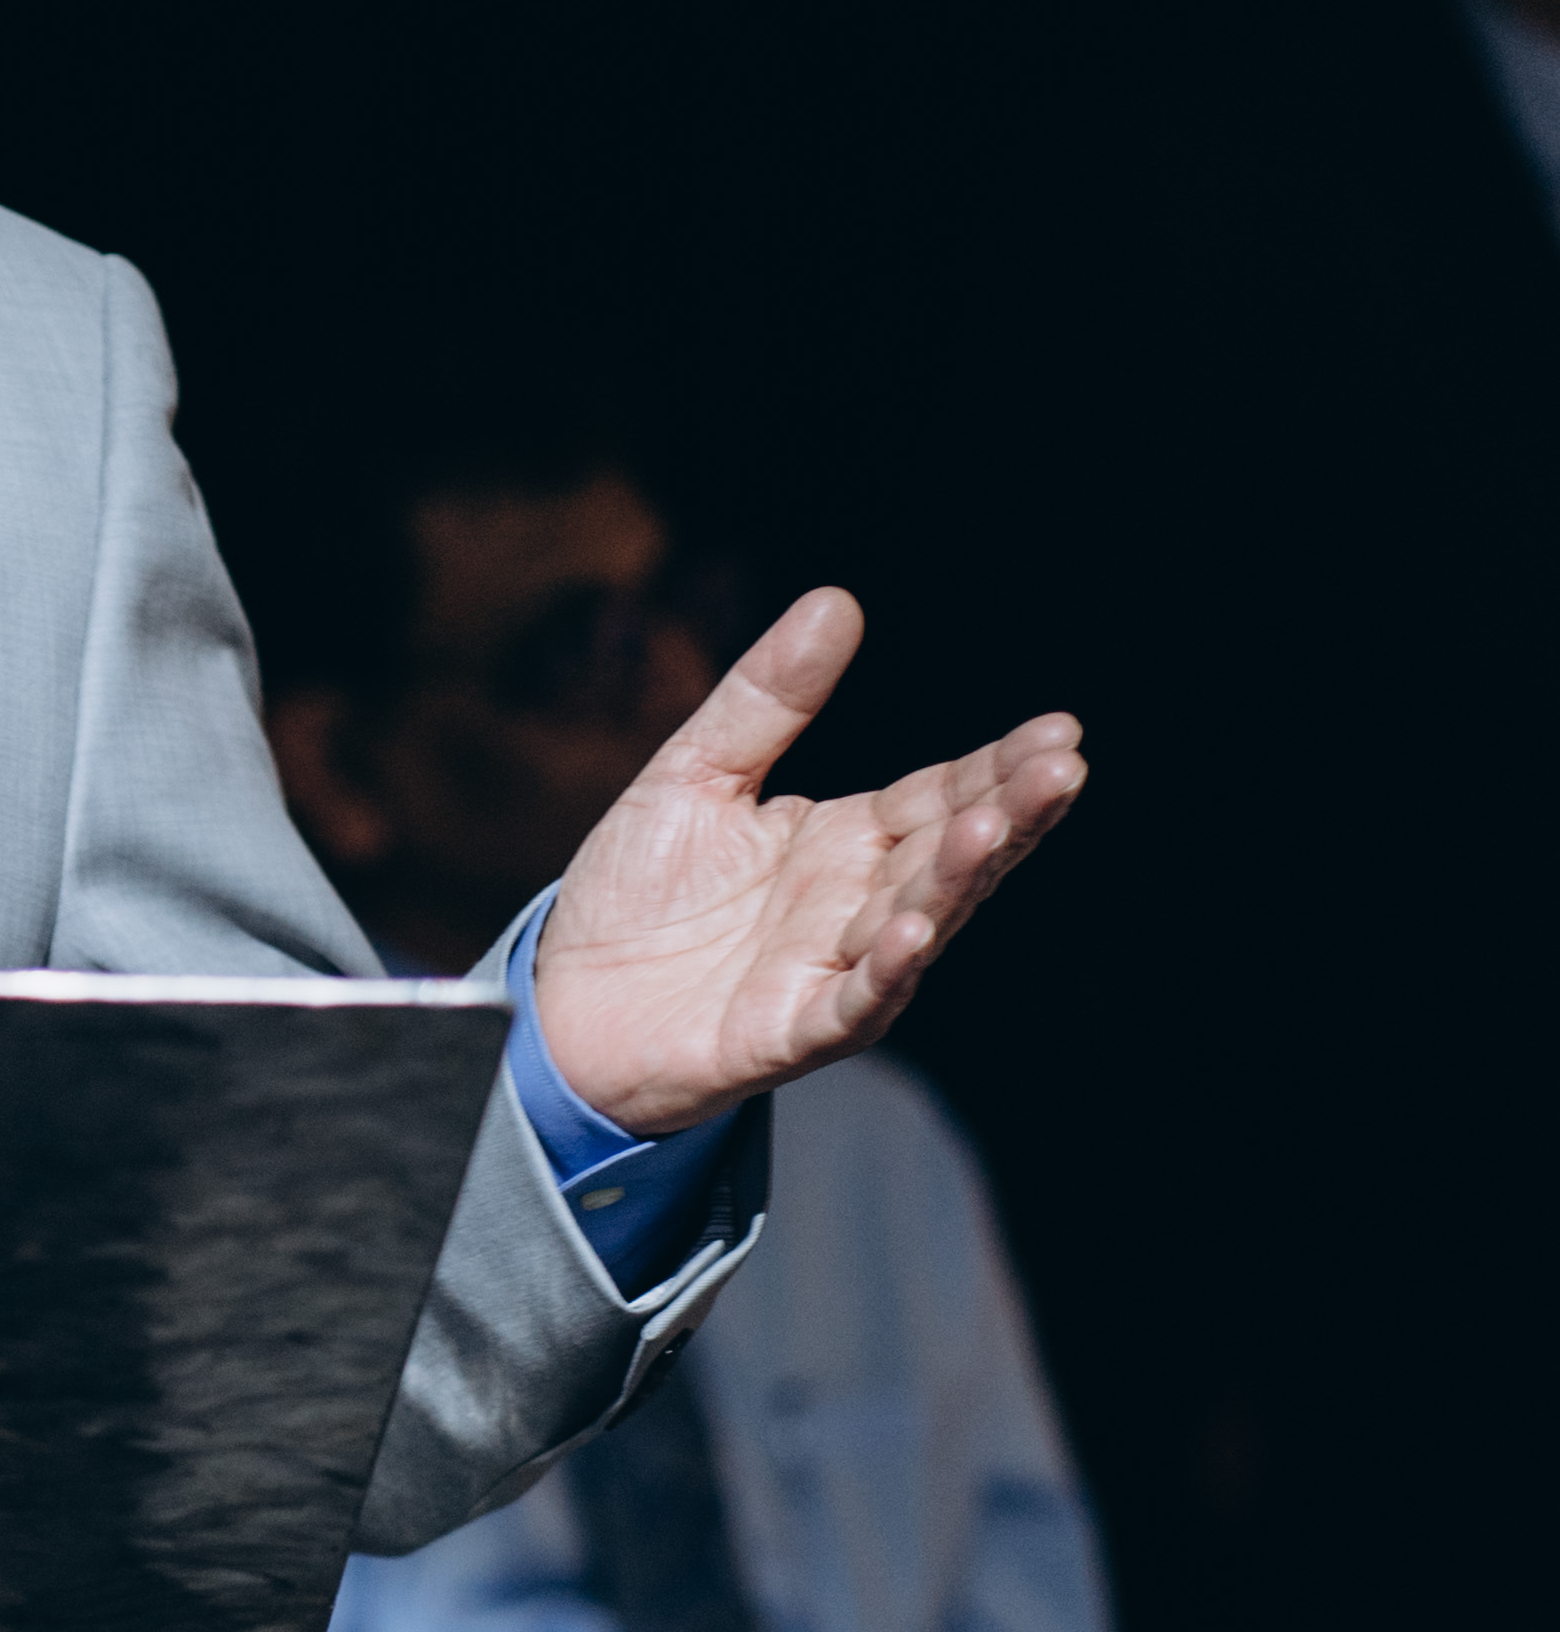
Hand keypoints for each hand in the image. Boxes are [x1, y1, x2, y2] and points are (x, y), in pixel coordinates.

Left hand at [525, 587, 1083, 1128]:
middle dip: (1010, 811)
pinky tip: (911, 931)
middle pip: (949, 852)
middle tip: (1065, 767)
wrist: (566, 1002)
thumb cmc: (638, 893)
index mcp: (844, 841)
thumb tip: (837, 601)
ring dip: (958, 878)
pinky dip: (886, 971)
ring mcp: (832, 969)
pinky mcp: (791, 1031)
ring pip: (917, 920)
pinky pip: (852, 1001)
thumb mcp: (694, 773)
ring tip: (995, 828)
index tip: (1060, 731)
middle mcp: (856, 904)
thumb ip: (767, 700)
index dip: (998, 766)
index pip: (939, 795)